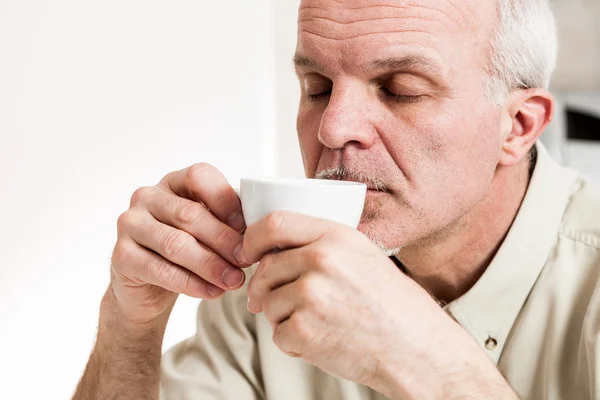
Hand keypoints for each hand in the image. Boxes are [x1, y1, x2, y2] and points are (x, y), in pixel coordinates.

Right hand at [110, 163, 250, 326]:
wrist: (147, 288)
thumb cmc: (186, 250)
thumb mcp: (209, 229)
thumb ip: (229, 221)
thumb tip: (258, 229)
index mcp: (173, 182)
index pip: (199, 176)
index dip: (226, 200)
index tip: (249, 227)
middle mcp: (147, 196)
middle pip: (190, 214)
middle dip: (224, 240)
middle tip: (247, 261)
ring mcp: (130, 224)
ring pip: (176, 244)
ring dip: (211, 265)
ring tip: (234, 281)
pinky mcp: (121, 255)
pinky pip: (161, 270)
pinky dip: (192, 283)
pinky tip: (213, 292)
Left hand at [238, 211, 504, 398]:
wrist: (416, 348)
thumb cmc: (390, 302)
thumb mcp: (361, 254)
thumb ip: (318, 244)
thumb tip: (268, 251)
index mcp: (335, 235)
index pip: (273, 223)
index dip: (252, 239)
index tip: (247, 253)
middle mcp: (321, 260)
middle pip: (265, 267)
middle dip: (262, 288)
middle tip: (270, 301)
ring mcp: (312, 295)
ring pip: (268, 303)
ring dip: (281, 317)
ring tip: (317, 323)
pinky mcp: (305, 331)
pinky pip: (277, 334)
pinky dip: (292, 342)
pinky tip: (321, 340)